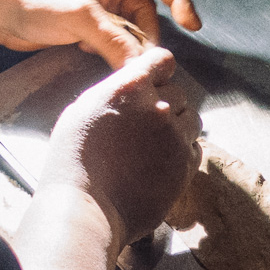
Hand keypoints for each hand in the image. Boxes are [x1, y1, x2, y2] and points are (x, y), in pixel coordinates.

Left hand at [0, 0, 202, 67]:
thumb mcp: (80, 17)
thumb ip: (116, 41)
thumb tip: (144, 66)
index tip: (192, 25)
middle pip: (145, 8)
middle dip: (144, 34)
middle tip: (143, 60)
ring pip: (127, 25)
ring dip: (123, 44)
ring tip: (114, 60)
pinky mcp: (85, 17)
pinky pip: (110, 34)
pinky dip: (107, 46)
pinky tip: (88, 51)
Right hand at [41, 47, 201, 244]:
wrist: (87, 209)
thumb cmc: (73, 163)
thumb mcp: (83, 110)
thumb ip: (114, 92)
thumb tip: (132, 88)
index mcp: (131, 88)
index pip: (163, 60)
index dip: (158, 72)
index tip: (153, 83)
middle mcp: (159, 107)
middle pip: (178, 93)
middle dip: (164, 104)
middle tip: (143, 125)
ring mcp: (176, 138)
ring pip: (192, 120)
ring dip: (177, 127)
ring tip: (152, 146)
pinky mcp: (186, 166)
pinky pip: (195, 148)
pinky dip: (182, 152)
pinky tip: (159, 164)